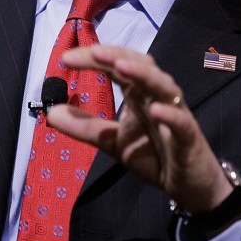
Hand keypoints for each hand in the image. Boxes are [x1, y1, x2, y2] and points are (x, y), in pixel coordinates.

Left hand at [46, 44, 231, 213]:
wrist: (189, 187)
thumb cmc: (154, 155)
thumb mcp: (112, 141)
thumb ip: (85, 127)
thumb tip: (50, 113)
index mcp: (138, 93)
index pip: (116, 66)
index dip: (94, 58)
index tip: (66, 59)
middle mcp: (156, 96)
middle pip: (141, 65)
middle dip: (117, 56)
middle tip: (93, 53)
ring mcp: (175, 114)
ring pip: (164, 85)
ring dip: (143, 74)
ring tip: (121, 66)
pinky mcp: (189, 138)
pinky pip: (181, 122)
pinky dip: (170, 114)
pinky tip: (155, 110)